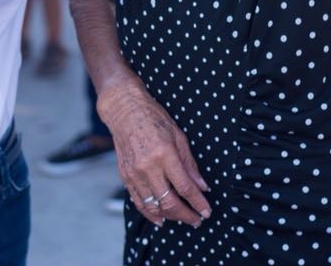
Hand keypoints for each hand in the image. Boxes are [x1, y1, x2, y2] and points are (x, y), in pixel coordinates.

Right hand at [97, 80, 211, 227]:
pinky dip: (150, 213)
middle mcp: (148, 166)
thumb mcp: (178, 136)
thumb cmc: (153, 118)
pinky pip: (138, 202)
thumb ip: (189, 164)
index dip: (198, 203)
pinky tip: (161, 218)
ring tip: (182, 219)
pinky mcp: (125, 176)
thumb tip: (202, 186)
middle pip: (169, 201)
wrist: (124, 110)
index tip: (206, 211)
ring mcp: (134, 173)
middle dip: (186, 215)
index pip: (185, 187)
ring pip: (154, 206)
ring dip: (170, 217)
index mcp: (165, 154)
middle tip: (197, 219)